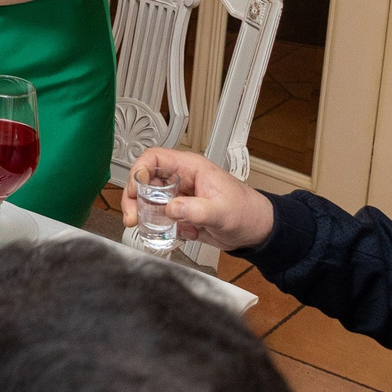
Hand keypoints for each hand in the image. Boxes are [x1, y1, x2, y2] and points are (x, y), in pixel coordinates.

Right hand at [119, 147, 274, 251]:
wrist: (258, 231)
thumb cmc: (247, 213)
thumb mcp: (222, 213)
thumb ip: (196, 210)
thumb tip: (171, 208)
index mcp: (191, 168)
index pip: (154, 158)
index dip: (139, 171)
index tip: (133, 192)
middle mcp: (182, 179)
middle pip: (146, 180)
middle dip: (135, 198)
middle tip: (133, 216)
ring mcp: (181, 195)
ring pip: (150, 199)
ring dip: (145, 214)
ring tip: (148, 227)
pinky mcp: (181, 211)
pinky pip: (161, 216)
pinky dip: (160, 226)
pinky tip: (173, 233)